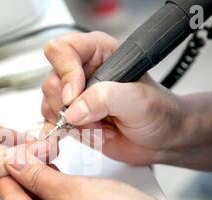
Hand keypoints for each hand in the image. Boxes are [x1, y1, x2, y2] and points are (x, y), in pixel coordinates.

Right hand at [41, 31, 187, 164]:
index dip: (66, 73)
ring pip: (49, 105)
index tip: (76, 95)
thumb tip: (74, 110)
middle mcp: (84, 72)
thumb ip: (105, 98)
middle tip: (92, 116)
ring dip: (71, 123)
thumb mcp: (138, 101)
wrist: (162, 139)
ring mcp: (76, 97)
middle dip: (69, 105)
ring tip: (99, 126)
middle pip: (52, 81)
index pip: (63, 50)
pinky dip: (62, 134)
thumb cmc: (159, 113)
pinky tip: (84, 136)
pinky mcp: (72, 118)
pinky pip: (52, 124)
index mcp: (99, 53)